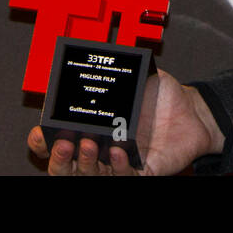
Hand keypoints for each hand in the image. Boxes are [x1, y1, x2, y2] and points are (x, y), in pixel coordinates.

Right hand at [27, 69, 224, 175]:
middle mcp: (101, 147)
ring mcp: (118, 163)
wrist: (193, 111)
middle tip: (63, 144)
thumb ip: (119, 69)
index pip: (55, 141)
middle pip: (66, 166)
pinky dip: (119, 168)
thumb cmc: (161, 95)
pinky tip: (120, 152)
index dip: (42, 141)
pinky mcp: (140, 172)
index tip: (40, 132)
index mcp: (91, 126)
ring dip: (86, 164)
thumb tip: (100, 55)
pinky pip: (124, 178)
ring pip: (91, 175)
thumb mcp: (138, 76)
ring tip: (90, 145)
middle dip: (58, 159)